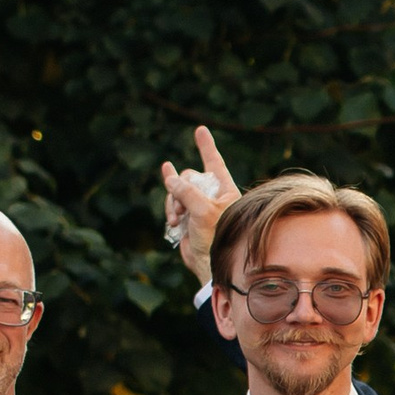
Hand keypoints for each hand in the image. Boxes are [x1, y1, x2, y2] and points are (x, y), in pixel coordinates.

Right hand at [161, 125, 239, 281]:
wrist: (208, 264)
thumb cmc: (216, 236)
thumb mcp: (203, 210)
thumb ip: (186, 190)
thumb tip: (170, 177)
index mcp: (224, 190)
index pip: (214, 162)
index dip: (206, 146)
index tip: (200, 130)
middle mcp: (212, 195)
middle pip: (190, 177)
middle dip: (181, 187)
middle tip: (183, 206)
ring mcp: (198, 206)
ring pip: (177, 191)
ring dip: (174, 202)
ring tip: (178, 217)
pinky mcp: (186, 218)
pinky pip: (172, 204)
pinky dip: (170, 211)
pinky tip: (172, 221)